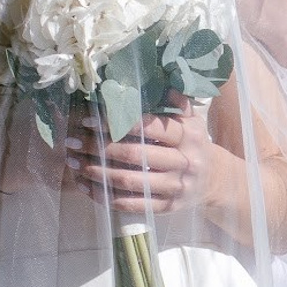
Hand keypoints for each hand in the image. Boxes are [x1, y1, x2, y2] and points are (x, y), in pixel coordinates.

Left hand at [66, 110, 232, 222]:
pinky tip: (87, 187)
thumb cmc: (194, 144)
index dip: (117, 123)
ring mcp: (175, 187)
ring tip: (74, 163)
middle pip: (135, 155)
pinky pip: (131, 205)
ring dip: (97, 173)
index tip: (88, 119)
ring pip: (130, 181)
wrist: (215, 180)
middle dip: (99, 148)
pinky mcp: (166, 208)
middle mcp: (184, 162)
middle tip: (71, 142)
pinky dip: (106, 197)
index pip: (149, 128)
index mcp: (189, 135)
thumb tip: (156, 78)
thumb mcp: (192, 120)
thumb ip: (176, 101)